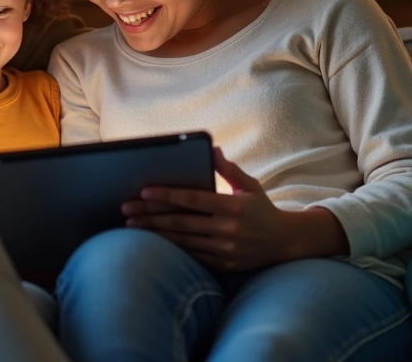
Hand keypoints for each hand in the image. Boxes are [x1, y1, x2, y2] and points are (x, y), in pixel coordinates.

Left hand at [123, 147, 299, 271]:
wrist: (285, 243)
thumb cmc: (263, 210)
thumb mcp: (250, 186)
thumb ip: (228, 169)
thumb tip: (212, 148)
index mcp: (232, 207)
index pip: (192, 199)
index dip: (166, 195)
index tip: (144, 191)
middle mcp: (227, 230)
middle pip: (180, 221)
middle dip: (150, 215)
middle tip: (126, 209)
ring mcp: (224, 249)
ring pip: (182, 240)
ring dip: (155, 233)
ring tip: (131, 225)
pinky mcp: (223, 264)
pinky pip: (191, 255)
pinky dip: (171, 248)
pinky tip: (153, 241)